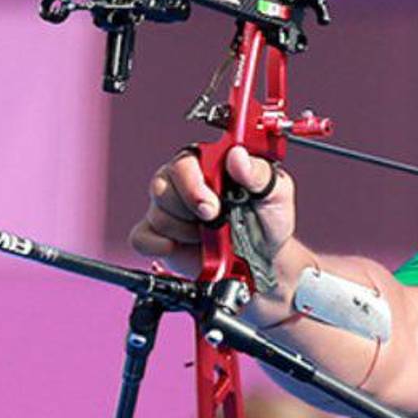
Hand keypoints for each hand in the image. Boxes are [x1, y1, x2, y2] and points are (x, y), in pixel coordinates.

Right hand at [128, 145, 296, 279]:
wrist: (265, 262)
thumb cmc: (269, 222)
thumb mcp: (276, 193)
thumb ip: (259, 172)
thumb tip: (237, 156)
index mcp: (210, 163)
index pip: (185, 161)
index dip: (194, 184)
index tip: (212, 206)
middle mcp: (185, 182)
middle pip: (162, 185)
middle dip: (188, 208)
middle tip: (213, 221)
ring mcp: (170, 210)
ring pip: (157, 212)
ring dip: (184, 230)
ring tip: (208, 235)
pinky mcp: (160, 236)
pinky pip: (141, 236)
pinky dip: (156, 243)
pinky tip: (176, 246)